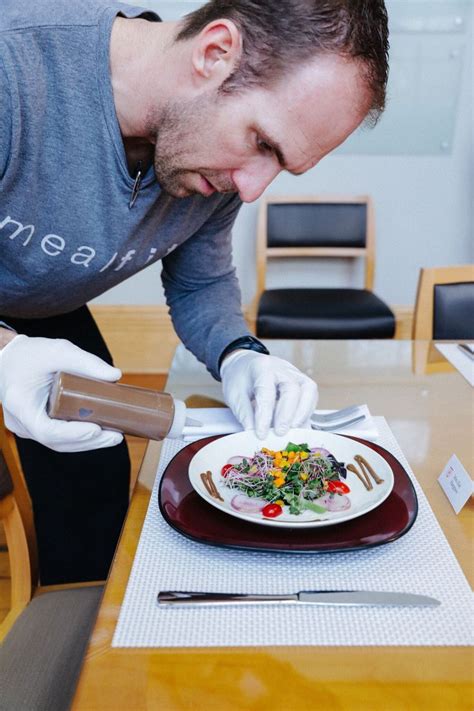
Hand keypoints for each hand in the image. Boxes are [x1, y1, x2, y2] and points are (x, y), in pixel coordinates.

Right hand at [0, 334, 123, 451]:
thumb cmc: (30, 353)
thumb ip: (86, 362)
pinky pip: (58, 437)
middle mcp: (21, 422)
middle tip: (115, 436)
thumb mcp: (58, 350)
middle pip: (57, 442)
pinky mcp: (37, 426)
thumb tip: (115, 376)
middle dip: (88, 442)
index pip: (47, 430)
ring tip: (113, 436)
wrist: (9, 358)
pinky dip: (79, 437)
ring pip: (59, 443)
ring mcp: (27, 427)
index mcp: (21, 404)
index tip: (96, 429)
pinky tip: (100, 433)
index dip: (73, 434)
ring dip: (87, 443)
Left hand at [220, 351, 317, 438]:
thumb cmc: (239, 379)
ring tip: (292, 432)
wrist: (244, 365)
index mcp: (261, 367)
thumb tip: (252, 433)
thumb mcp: (234, 395)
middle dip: (287, 415)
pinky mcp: (302, 384)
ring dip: (302, 414)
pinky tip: (296, 429)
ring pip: (309, 391)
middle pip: (293, 388)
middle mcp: (282, 368)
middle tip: (279, 433)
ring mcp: (295, 374)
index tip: (261, 434)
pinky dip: (305, 415)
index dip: (265, 415)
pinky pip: (310, 398)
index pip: (266, 392)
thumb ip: (244, 414)